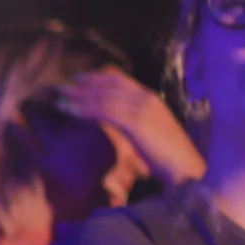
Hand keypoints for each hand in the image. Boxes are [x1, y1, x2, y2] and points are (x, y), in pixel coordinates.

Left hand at [49, 69, 204, 190]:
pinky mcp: (136, 120)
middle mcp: (145, 98)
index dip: (98, 77)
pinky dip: (87, 110)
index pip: (120, 80)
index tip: (80, 78)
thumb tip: (114, 124)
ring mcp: (141, 107)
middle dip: (84, 86)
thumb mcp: (148, 134)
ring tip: (60, 99)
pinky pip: (106, 110)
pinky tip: (72, 112)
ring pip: (104, 96)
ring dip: (80, 97)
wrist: (184, 167)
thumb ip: (132, 125)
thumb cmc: (167, 158)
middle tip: (62, 87)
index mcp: (150, 99)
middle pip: (109, 85)